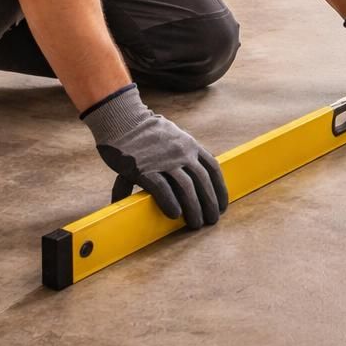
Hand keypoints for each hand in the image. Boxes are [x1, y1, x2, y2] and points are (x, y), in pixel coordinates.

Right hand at [82, 84, 227, 227]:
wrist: (123, 121)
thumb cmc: (145, 133)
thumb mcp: (171, 137)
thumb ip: (180, 156)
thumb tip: (182, 174)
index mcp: (190, 145)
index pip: (213, 169)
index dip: (220, 189)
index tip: (222, 205)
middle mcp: (182, 153)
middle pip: (203, 182)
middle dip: (210, 203)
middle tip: (211, 220)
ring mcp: (164, 161)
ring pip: (187, 188)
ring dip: (194, 208)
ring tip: (196, 224)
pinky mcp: (145, 169)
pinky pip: (162, 189)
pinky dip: (170, 203)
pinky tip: (175, 215)